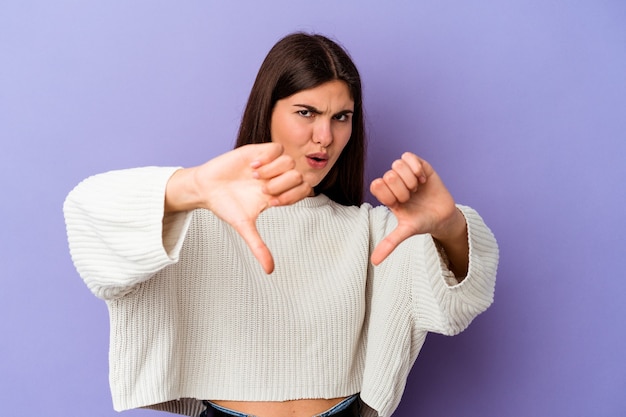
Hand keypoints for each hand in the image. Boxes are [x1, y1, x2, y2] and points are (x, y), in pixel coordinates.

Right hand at [166, 143, 311, 273]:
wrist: (206, 188)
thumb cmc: (226, 206)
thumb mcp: (244, 227)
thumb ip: (259, 247)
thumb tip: (270, 271)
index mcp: (278, 194)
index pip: (304, 191)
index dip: (293, 197)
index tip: (272, 203)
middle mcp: (277, 177)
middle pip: (299, 176)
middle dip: (282, 185)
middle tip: (262, 189)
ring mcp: (269, 163)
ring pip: (290, 161)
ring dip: (273, 171)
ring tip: (254, 177)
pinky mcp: (258, 150)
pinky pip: (276, 148)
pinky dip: (267, 157)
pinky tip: (252, 165)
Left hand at [369, 152, 466, 272]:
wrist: (443, 217)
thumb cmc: (422, 223)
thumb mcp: (405, 232)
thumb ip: (389, 243)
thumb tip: (374, 262)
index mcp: (387, 195)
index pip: (376, 185)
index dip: (389, 195)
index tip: (401, 204)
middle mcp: (394, 182)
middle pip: (388, 175)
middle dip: (402, 189)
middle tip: (412, 197)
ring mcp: (406, 173)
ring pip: (396, 164)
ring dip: (409, 178)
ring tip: (417, 187)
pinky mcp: (419, 166)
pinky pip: (408, 156)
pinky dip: (415, 166)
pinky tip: (422, 178)